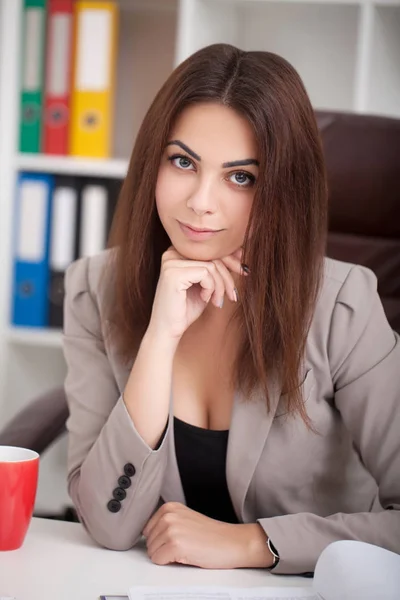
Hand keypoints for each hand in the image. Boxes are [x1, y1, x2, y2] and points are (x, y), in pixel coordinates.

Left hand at [142, 502, 273, 568]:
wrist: (230, 542)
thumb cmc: (210, 535)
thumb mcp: (184, 519)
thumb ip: (166, 522)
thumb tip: (146, 535)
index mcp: (169, 507)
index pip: (146, 529)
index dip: (160, 539)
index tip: (175, 539)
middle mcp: (168, 515)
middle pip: (148, 541)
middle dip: (162, 547)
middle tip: (183, 545)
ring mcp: (171, 529)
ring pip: (152, 552)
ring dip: (166, 555)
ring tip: (185, 549)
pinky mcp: (175, 544)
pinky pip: (158, 560)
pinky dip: (169, 562)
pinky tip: (185, 555)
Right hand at [147, 247, 244, 340]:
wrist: (168, 330)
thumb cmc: (186, 308)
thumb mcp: (206, 284)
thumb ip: (217, 268)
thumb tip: (240, 252)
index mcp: (178, 252)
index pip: (210, 248)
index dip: (230, 259)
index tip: (244, 271)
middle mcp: (172, 253)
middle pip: (212, 255)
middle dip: (228, 277)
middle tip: (233, 295)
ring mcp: (171, 262)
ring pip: (212, 266)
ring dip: (221, 286)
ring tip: (217, 301)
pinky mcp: (174, 273)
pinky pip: (206, 273)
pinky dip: (211, 288)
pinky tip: (205, 299)